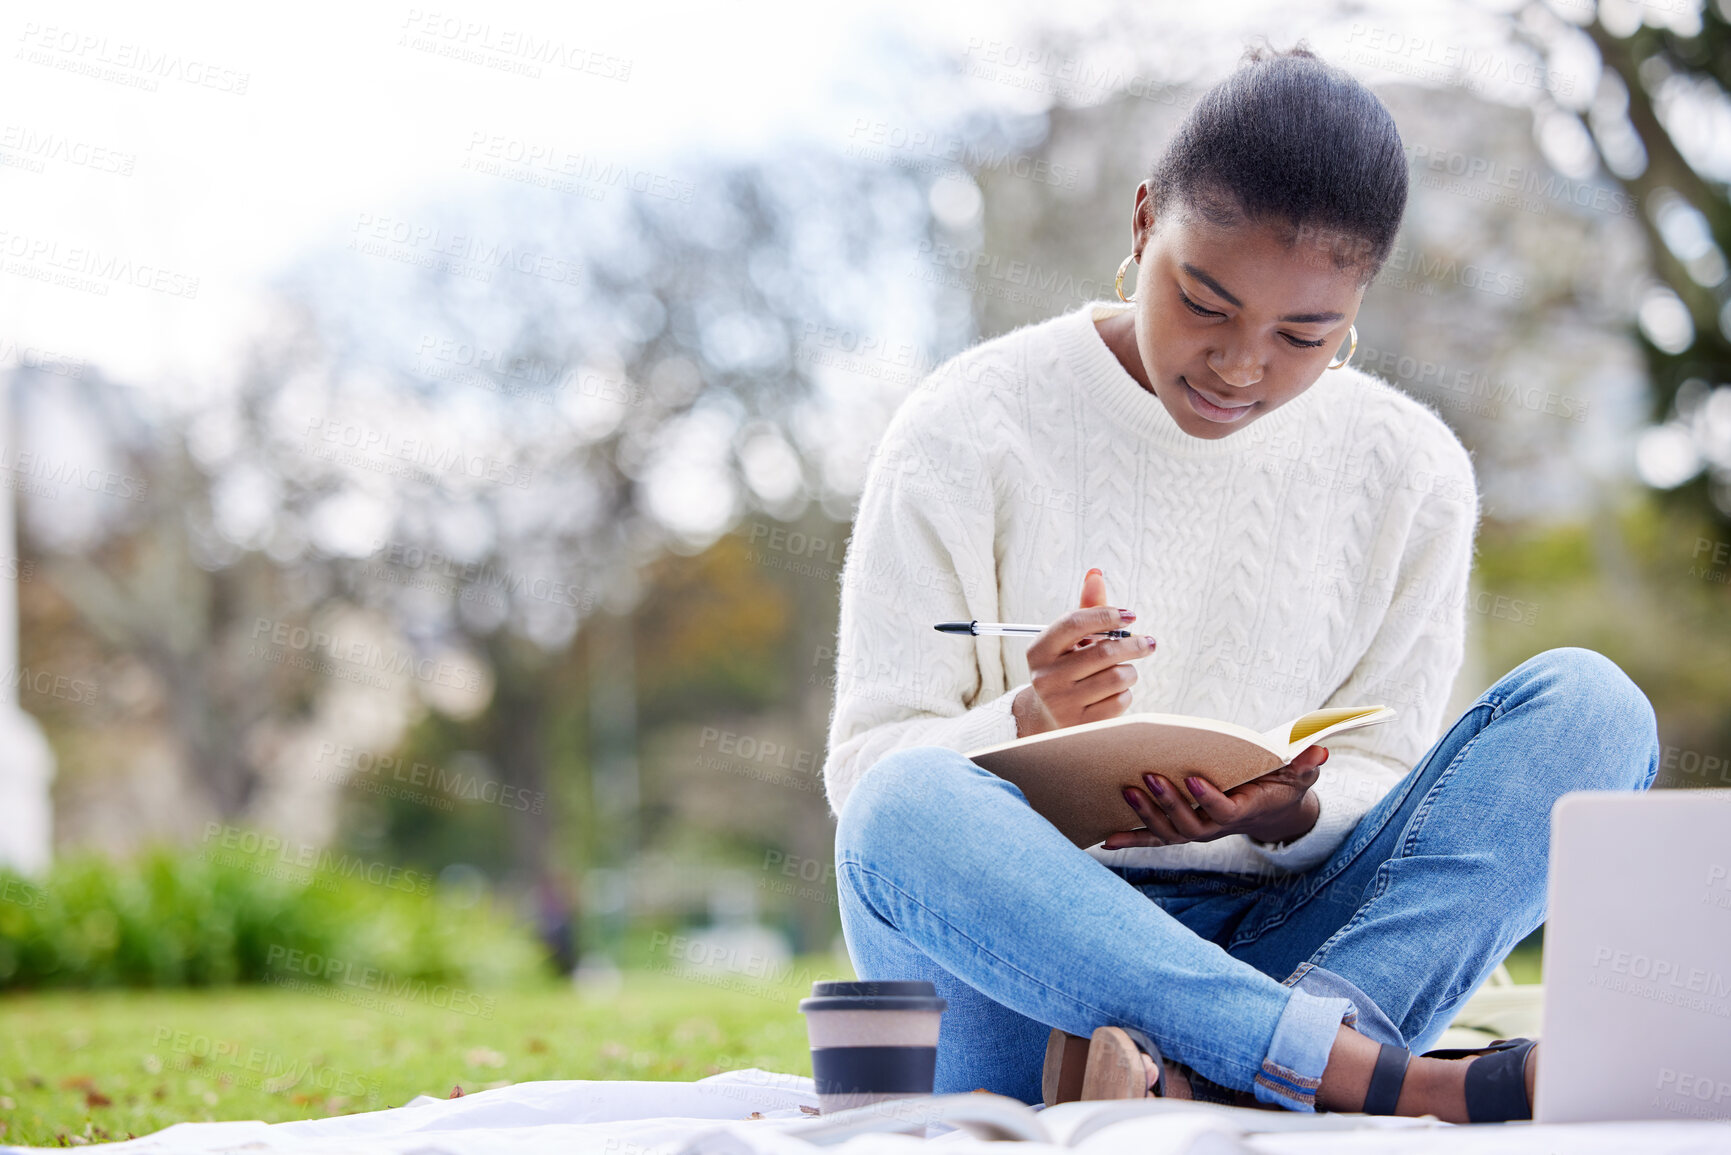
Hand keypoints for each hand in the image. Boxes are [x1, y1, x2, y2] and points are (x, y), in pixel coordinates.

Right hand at [1011, 568, 1156, 737]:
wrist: (1050, 716)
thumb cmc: (1066, 667)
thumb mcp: (1070, 640)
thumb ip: (1086, 608)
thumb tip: (1096, 574)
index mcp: (1039, 649)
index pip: (1073, 623)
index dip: (1106, 614)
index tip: (1130, 614)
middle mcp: (1045, 677)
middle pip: (1104, 652)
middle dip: (1134, 644)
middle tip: (1149, 642)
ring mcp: (1061, 703)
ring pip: (1118, 677)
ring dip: (1129, 671)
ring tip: (1123, 671)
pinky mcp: (1080, 725)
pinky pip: (1120, 701)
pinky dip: (1125, 693)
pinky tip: (1114, 692)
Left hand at [1101, 745, 1328, 849]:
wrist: (1269, 810)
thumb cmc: (1281, 784)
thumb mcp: (1298, 772)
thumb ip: (1305, 762)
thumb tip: (1319, 749)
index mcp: (1243, 811)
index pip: (1224, 810)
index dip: (1210, 799)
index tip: (1193, 778)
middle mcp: (1216, 826)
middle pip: (1189, 824)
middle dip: (1168, 803)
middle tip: (1149, 776)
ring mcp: (1196, 830)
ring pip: (1167, 831)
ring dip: (1145, 815)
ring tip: (1126, 791)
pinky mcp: (1179, 829)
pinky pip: (1153, 838)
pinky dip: (1130, 839)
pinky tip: (1105, 839)